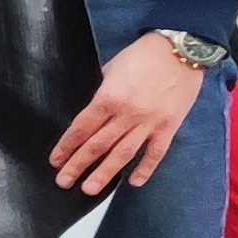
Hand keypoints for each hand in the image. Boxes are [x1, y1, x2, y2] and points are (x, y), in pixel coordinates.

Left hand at [51, 33, 207, 196]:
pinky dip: (146, 168)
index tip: (56, 161)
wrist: (180, 49)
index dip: (67, 146)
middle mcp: (127, 114)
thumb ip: (101, 94)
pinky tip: (134, 182)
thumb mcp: (111, 70)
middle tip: (64, 181)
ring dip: (105, 173)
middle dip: (78, 165)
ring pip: (123, 154)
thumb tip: (92, 114)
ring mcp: (149, 122)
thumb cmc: (142, 55)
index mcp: (108, 98)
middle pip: (98, 145)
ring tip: (90, 189)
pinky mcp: (170, 125)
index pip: (81, 128)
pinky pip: (156, 152)